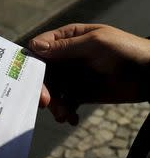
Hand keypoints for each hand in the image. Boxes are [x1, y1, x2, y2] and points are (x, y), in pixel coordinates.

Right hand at [29, 23, 149, 124]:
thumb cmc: (126, 50)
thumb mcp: (95, 44)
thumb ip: (65, 47)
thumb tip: (34, 46)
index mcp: (67, 38)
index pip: (39, 48)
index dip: (32, 63)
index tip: (31, 79)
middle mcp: (65, 57)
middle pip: (42, 73)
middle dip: (42, 89)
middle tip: (47, 103)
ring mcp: (71, 76)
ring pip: (51, 91)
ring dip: (54, 104)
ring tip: (64, 114)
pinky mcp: (79, 94)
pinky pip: (64, 103)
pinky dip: (65, 112)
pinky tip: (72, 118)